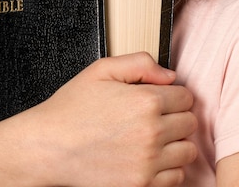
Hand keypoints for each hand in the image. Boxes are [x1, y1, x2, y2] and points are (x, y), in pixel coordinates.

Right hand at [0, 52, 197, 186]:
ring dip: (176, 142)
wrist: (47, 147)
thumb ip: (140, 63)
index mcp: (145, 101)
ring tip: (155, 137)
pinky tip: (151, 157)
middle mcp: (152, 132)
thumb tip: (170, 75)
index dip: (173, 94)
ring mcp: (148, 162)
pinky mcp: (141, 185)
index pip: (186, 96)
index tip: (160, 98)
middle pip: (190, 123)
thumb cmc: (71, 108)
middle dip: (176, 116)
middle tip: (155, 116)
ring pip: (188, 151)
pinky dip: (169, 168)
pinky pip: (176, 177)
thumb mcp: (102, 70)